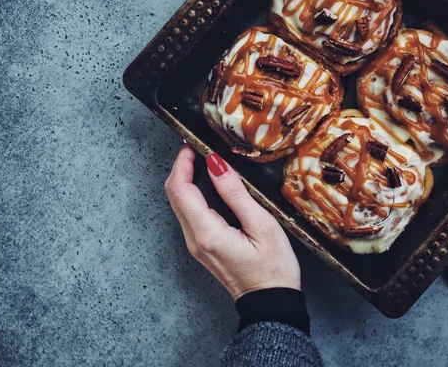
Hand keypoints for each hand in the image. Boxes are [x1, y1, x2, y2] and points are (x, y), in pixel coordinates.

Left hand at [164, 145, 300, 299]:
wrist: (271, 302)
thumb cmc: (273, 268)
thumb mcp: (262, 225)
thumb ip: (236, 193)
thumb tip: (217, 164)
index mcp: (207, 233)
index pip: (180, 190)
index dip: (182, 163)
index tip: (193, 145)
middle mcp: (194, 240)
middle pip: (174, 196)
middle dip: (181, 168)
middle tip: (197, 149)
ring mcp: (196, 245)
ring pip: (179, 205)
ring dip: (185, 180)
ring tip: (204, 162)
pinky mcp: (202, 247)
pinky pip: (189, 215)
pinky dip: (192, 195)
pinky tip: (208, 185)